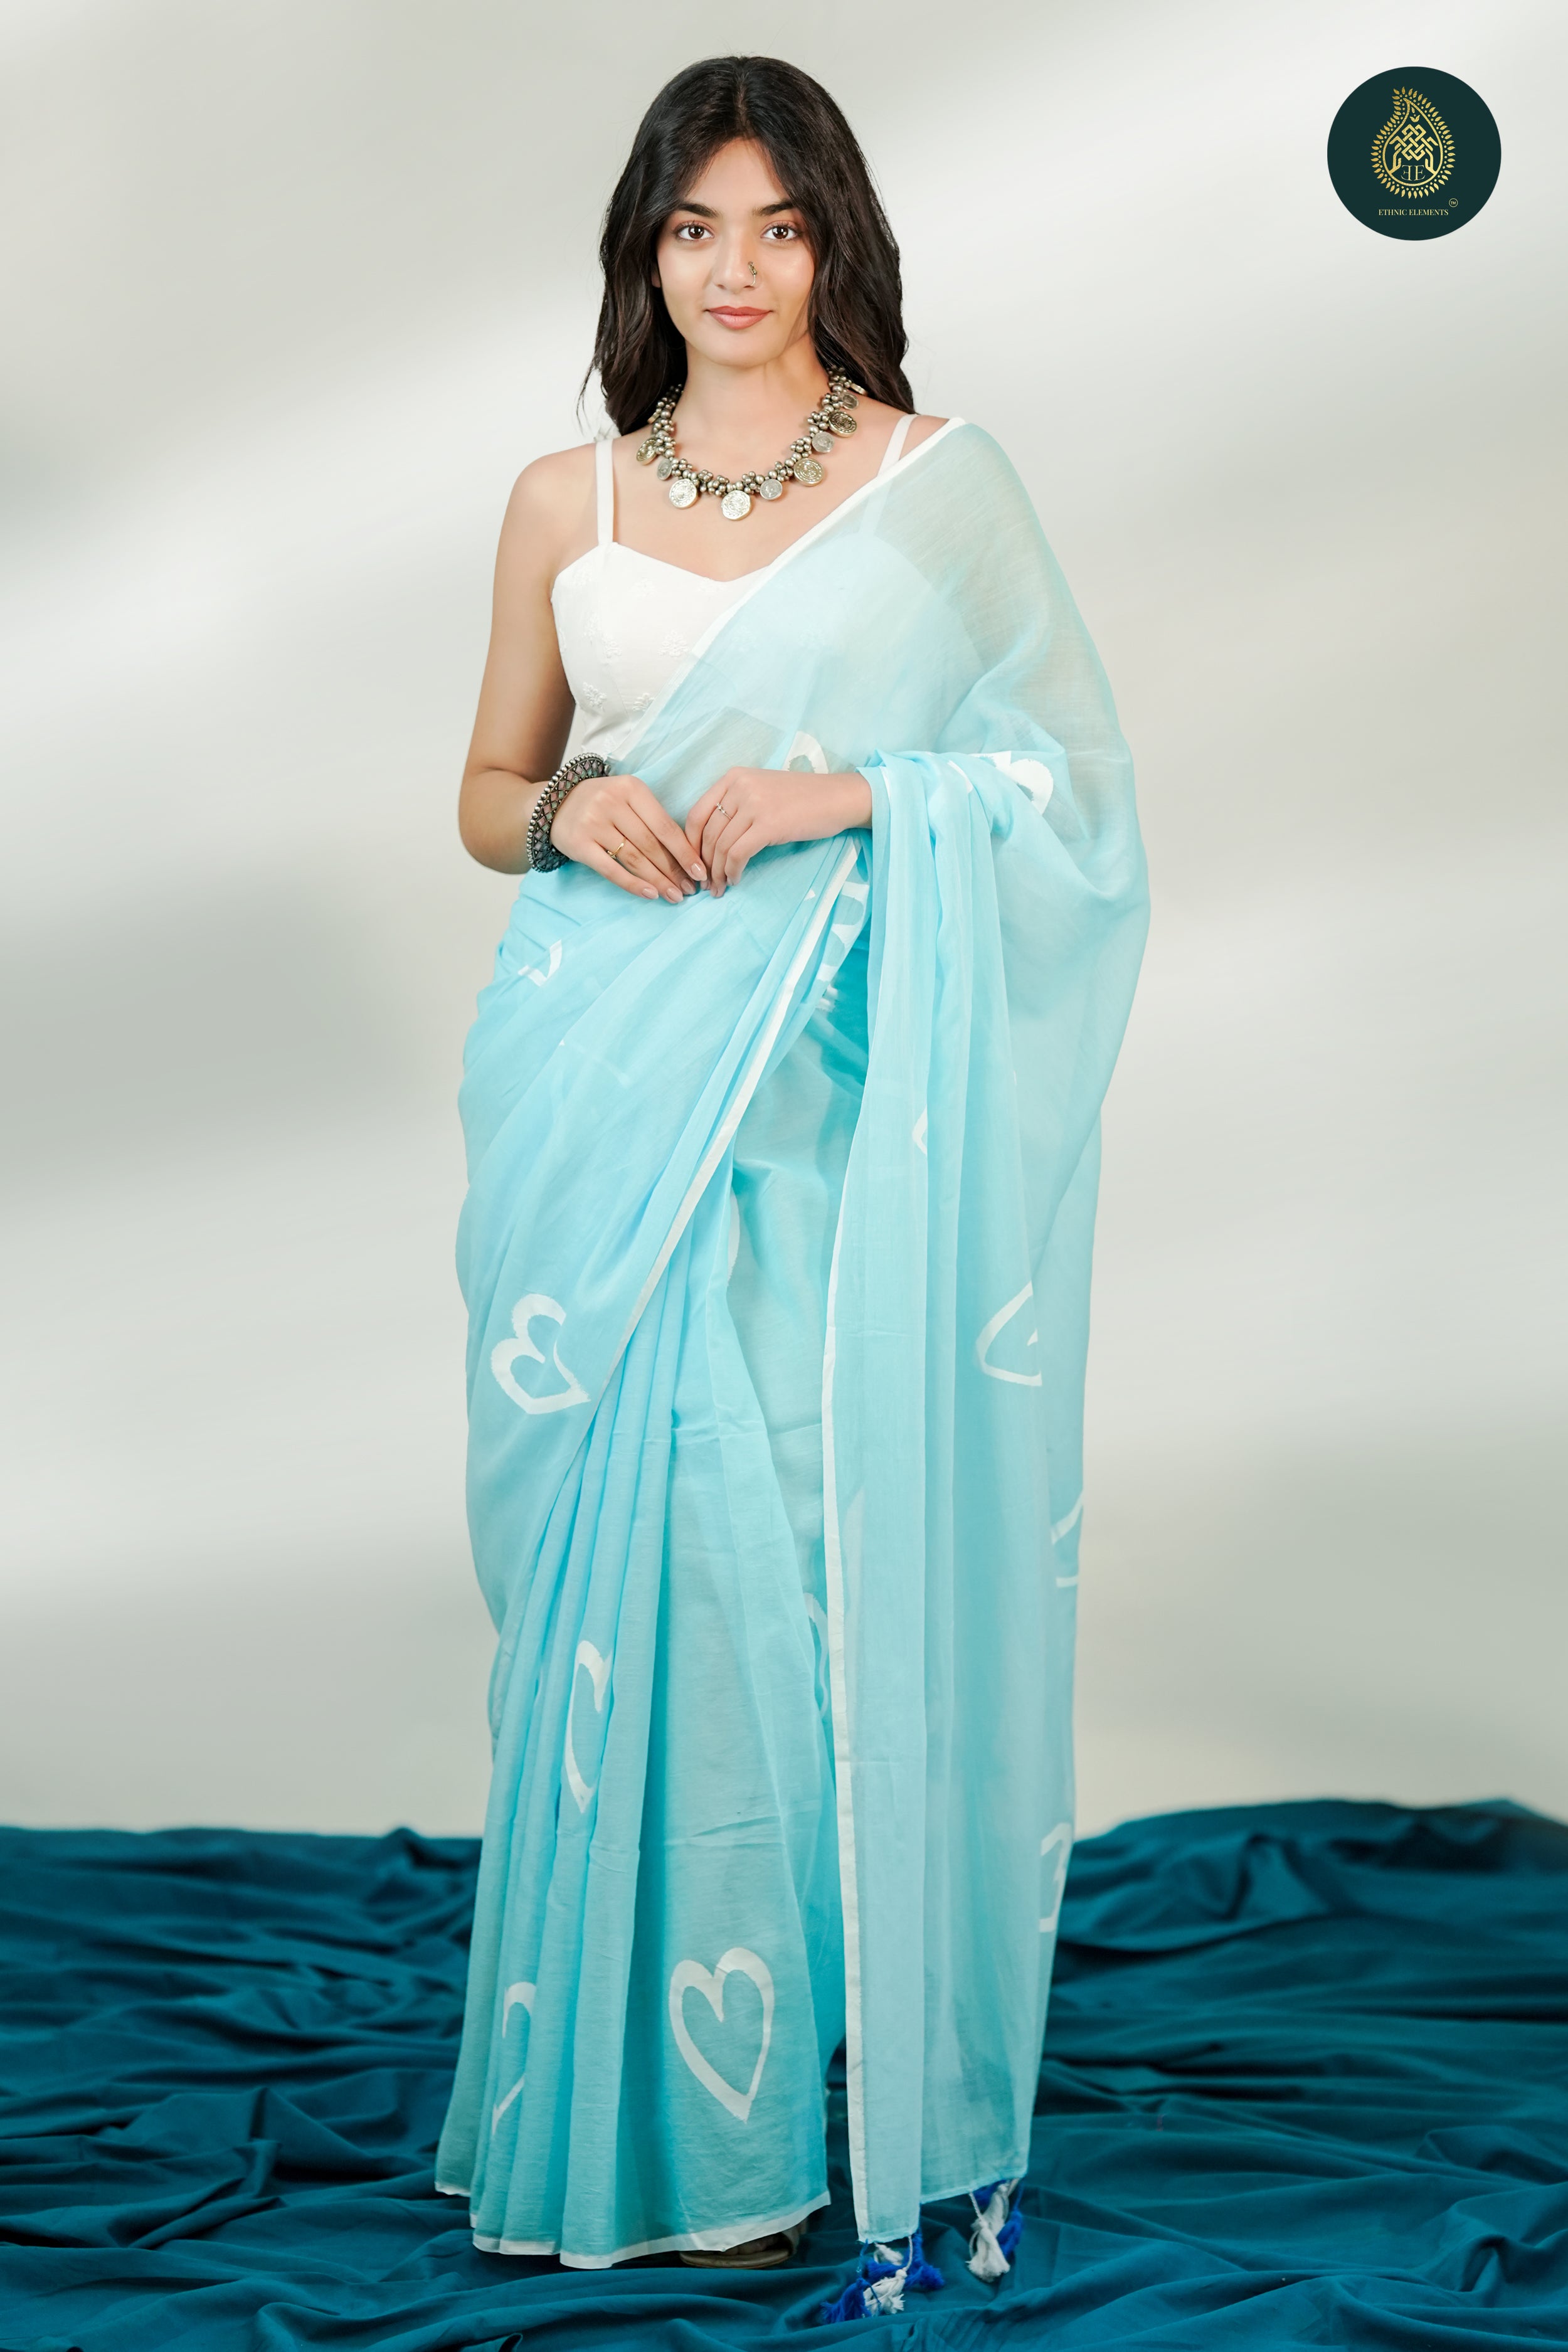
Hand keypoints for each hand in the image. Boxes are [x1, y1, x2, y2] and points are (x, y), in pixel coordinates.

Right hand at [549, 772, 707, 901]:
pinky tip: (650, 894)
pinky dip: (633, 884)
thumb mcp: (628, 798)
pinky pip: (611, 870)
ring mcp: (593, 823)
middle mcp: (611, 803)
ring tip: (674, 895)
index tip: (700, 871)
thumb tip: (686, 855)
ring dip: (658, 881)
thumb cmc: (603, 804)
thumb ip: (653, 818)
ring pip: (634, 859)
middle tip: (690, 889)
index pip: (664, 825)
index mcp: (631, 788)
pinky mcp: (578, 844)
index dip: (684, 851)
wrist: (555, 804)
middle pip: (651, 845)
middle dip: (674, 871)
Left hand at [685, 767, 872, 895]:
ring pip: (721, 847)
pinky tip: (737, 880)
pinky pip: (738, 854)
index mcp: (733, 777)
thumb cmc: (802, 798)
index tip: (693, 864)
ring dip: (718, 873)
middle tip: (706, 884)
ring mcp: (754, 804)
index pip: (697, 814)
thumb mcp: (761, 790)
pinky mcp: (769, 825)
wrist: (838, 797)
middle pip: (708, 834)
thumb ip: (735, 806)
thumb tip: (710, 842)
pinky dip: (733, 872)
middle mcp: (739, 787)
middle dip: (703, 864)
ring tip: (720, 888)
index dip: (690, 844)